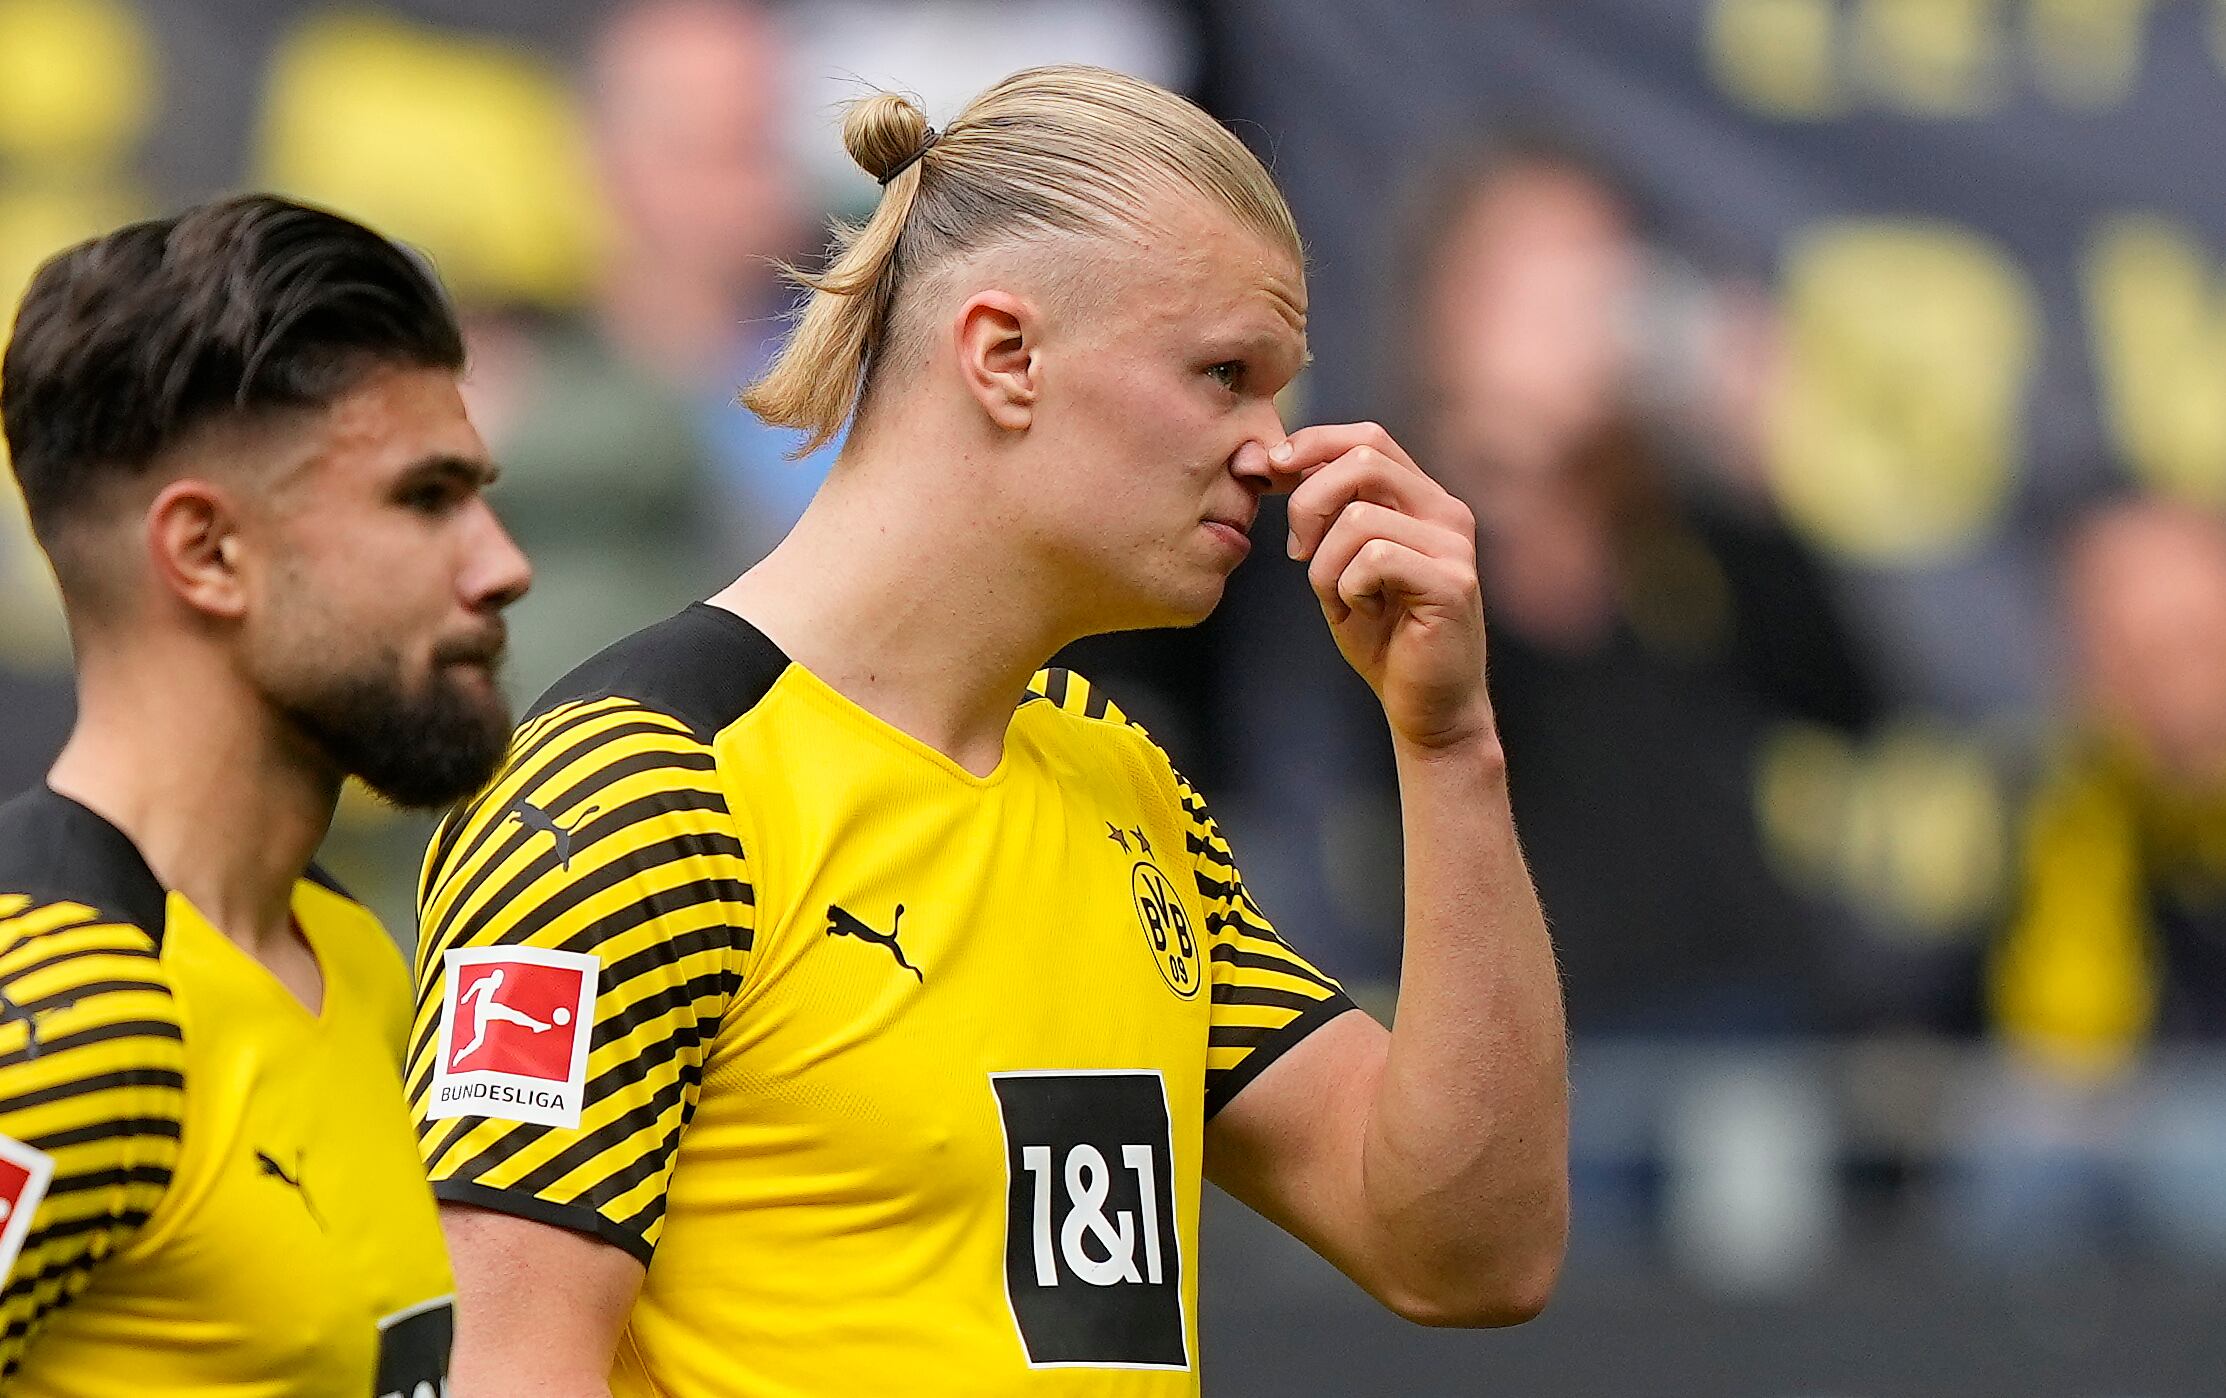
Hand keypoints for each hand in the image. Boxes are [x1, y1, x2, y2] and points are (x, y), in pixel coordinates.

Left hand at [1273, 423, 1492, 750]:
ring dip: (1326, 563)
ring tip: (1341, 597)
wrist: (1426, 707)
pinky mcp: (1453, 582)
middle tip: (1297, 550)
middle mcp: (1446, 511)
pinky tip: (1365, 611)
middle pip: (1362, 460)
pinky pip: (1374, 558)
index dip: (1312, 444)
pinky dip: (1349, 587)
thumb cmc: (1381, 636)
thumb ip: (1319, 514)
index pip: (1366, 438)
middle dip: (1308, 501)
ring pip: (1359, 516)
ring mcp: (1454, 545)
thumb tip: (1267, 458)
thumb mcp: (1337, 565)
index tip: (1269, 473)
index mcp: (1421, 499)